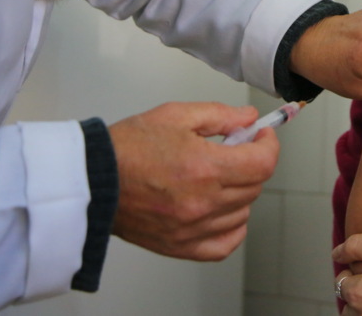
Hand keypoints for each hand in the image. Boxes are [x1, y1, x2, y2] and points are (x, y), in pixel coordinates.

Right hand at [108, 102, 277, 260]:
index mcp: (205, 167)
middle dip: (252, 162)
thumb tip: (249, 119)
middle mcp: (203, 202)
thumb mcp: (176, 115)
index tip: (261, 136)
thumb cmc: (128, 147)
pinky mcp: (181, 245)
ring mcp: (193, 228)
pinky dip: (232, 226)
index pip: (263, 163)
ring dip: (240, 191)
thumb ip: (220, 115)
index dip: (268, 145)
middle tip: (236, 149)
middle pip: (255, 186)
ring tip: (219, 176)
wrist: (92, 179)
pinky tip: (222, 209)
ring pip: (243, 212)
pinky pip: (225, 243)